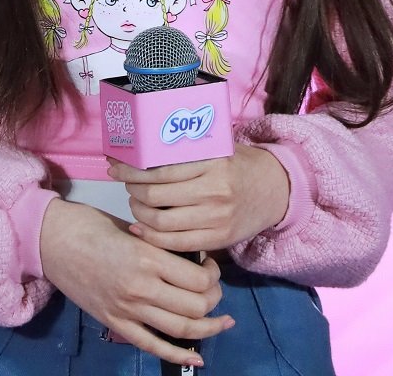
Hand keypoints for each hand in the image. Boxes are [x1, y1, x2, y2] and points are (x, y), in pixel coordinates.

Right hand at [39, 198, 232, 367]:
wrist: (50, 241)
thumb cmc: (89, 225)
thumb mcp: (130, 227)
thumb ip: (158, 244)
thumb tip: (188, 256)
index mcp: (146, 256)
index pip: (198, 279)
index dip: (213, 275)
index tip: (210, 265)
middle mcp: (140, 287)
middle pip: (196, 307)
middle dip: (214, 300)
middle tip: (214, 289)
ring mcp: (127, 310)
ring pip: (181, 329)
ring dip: (207, 327)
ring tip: (219, 319)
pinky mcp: (114, 323)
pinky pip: (153, 346)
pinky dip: (179, 354)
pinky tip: (199, 357)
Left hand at [108, 144, 290, 253]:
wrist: (276, 189)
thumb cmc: (239, 164)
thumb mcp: (217, 149)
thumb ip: (187, 152)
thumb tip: (142, 153)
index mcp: (211, 163)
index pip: (159, 169)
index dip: (132, 170)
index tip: (116, 166)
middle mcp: (213, 191)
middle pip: (155, 196)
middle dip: (132, 191)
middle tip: (125, 184)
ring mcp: (216, 218)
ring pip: (161, 222)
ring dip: (138, 214)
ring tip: (135, 204)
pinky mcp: (218, 239)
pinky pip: (174, 243)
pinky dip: (152, 237)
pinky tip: (142, 228)